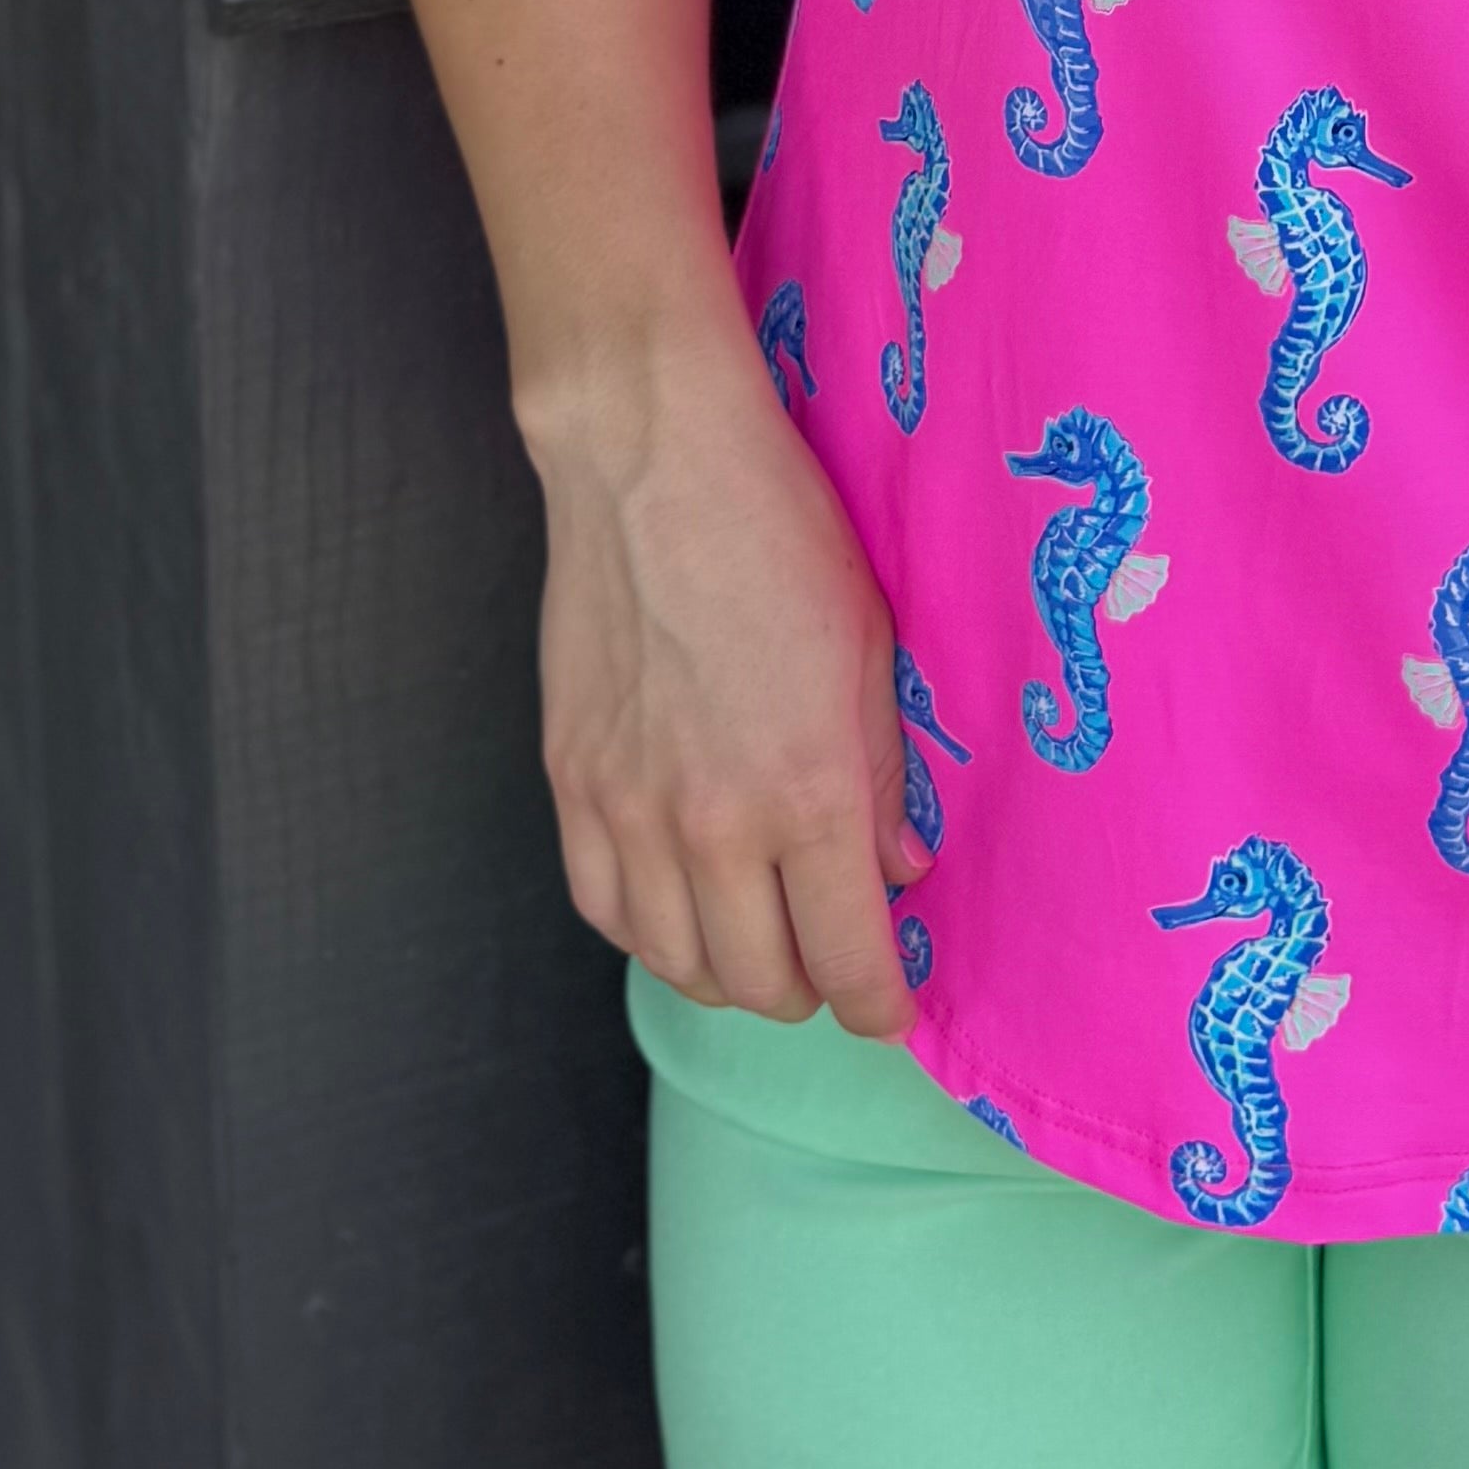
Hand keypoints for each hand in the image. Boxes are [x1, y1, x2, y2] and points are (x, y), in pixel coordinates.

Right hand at [527, 325, 922, 1036]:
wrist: (653, 460)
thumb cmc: (780, 533)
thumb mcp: (873, 649)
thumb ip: (884, 776)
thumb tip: (898, 872)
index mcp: (807, 793)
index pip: (847, 963)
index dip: (880, 1006)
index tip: (894, 1008)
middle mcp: (712, 825)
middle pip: (762, 984)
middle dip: (812, 990)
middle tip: (836, 956)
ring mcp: (628, 810)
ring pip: (677, 962)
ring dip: (730, 969)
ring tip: (764, 936)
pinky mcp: (570, 782)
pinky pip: (604, 909)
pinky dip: (650, 930)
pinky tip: (682, 903)